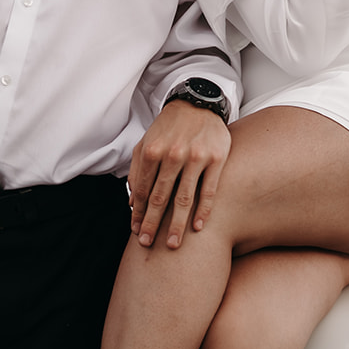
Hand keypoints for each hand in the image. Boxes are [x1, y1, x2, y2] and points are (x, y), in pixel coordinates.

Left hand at [128, 101, 230, 248]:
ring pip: (184, 198)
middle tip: (148, 244)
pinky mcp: (217, 159)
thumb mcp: (147, 143)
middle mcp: (173, 154)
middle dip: (153, 224)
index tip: (136, 230)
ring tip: (173, 244)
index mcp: (152, 151)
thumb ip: (137, 171)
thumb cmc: (169, 127)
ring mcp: (196, 157)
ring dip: (177, 224)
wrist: (198, 103)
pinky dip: (203, 211)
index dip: (138, 213)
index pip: (142, 189)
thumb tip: (131, 202)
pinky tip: (197, 227)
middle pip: (160, 198)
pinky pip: (209, 190)